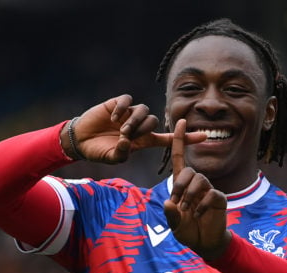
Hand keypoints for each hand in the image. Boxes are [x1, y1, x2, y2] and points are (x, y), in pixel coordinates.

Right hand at [68, 95, 204, 163]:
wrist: (81, 141)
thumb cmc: (98, 151)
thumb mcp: (112, 157)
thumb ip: (122, 153)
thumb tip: (128, 142)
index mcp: (143, 140)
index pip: (169, 139)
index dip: (186, 138)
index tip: (205, 137)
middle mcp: (139, 126)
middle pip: (152, 121)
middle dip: (141, 129)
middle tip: (126, 136)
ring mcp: (129, 114)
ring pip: (143, 111)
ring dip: (133, 120)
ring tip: (121, 129)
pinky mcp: (118, 104)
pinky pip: (128, 101)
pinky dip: (122, 108)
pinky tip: (113, 116)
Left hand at [163, 119, 230, 259]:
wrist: (204, 243)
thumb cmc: (187, 231)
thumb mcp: (174, 224)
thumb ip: (170, 215)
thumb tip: (169, 203)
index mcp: (182, 185)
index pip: (179, 157)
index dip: (179, 139)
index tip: (180, 121)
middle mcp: (196, 184)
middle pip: (189, 171)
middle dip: (180, 186)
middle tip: (178, 202)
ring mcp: (209, 190)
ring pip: (200, 181)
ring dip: (191, 196)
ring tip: (189, 210)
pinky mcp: (219, 198)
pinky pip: (211, 194)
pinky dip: (202, 205)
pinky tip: (199, 215)